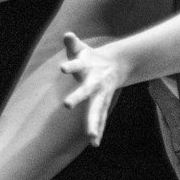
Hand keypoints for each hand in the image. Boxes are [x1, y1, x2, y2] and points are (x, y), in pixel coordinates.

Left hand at [57, 32, 131, 146]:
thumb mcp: (82, 49)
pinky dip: (98, 130)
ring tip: (92, 139)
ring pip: (97, 110)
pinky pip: (100, 118)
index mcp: (88, 67)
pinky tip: (95, 144)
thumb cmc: (91, 57)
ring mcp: (101, 94)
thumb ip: (73, 42)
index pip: (76, 65)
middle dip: (78, 97)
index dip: (69, 66)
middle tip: (67, 105)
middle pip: (86, 91)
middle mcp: (95, 83)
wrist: (116, 64)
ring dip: (94, 124)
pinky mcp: (102, 103)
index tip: (62, 67)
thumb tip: (67, 34)